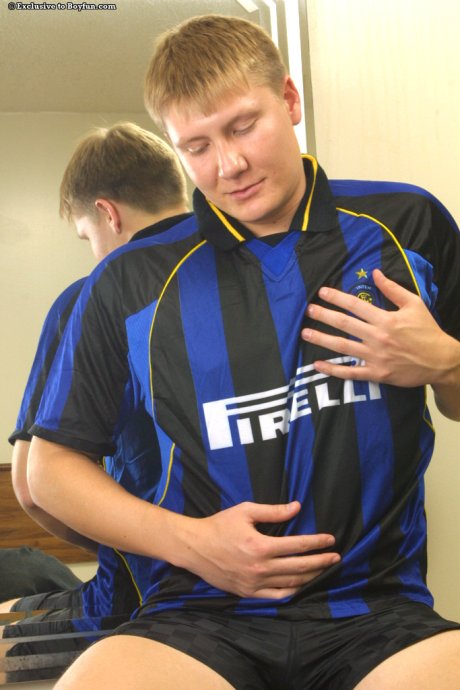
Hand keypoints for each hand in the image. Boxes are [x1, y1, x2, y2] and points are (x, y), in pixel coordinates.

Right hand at [178, 501, 339, 598]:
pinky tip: (301, 586)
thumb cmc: (219, 525)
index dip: (317, 543)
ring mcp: (254, 583)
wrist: (195, 547)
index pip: (298, 545)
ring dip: (310, 577)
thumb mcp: (245, 511)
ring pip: (290, 583)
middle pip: (299, 567)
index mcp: (261, 546)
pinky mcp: (247, 593)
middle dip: (321, 562)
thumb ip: (273, 511)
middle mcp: (260, 567)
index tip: (331, 540)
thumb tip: (297, 507)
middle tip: (336, 557)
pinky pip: (275, 596)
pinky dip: (291, 591)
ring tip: (323, 571)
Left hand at [302, 268, 459, 389]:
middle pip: (344, 324)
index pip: (355, 305)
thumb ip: (393, 289)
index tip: (322, 292)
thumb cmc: (427, 331)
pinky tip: (317, 365)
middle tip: (308, 310)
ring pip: (343, 347)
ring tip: (305, 333)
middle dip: (323, 316)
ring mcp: (376, 357)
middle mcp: (378, 337)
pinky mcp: (377, 374)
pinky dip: (333, 370)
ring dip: (322, 340)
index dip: (337, 297)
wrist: (441, 361)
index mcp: (386, 319)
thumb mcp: (414, 304)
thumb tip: (375, 272)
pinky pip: (351, 373)